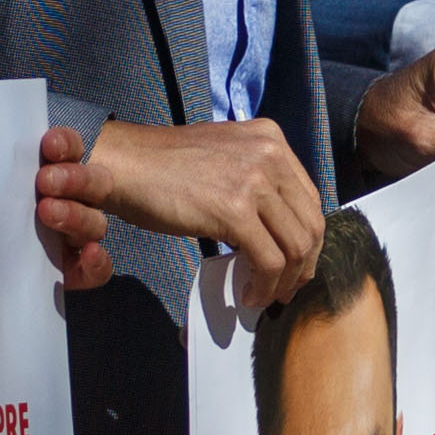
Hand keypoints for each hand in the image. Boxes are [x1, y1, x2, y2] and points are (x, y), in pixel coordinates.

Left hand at [32, 122, 113, 291]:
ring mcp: (74, 238)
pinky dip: (98, 262)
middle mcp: (69, 203)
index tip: (49, 145)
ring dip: (77, 215)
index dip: (65, 145)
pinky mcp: (73, 273)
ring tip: (47, 213)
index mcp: (51, 174)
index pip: (70, 151)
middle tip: (45, 181)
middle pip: (92, 184)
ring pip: (95, 223)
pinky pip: (98, 269)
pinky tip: (91, 253)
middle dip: (73, 179)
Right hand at [54, 117, 326, 304]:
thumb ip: (257, 181)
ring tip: (265, 296)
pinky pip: (268, 261)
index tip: (294, 266)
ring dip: (284, 282)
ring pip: (295, 246)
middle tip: (286, 290)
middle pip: (310, 224)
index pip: (309, 199)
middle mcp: (270, 153)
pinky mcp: (235, 210)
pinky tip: (247, 294)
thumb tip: (277, 229)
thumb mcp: (225, 158)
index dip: (307, 240)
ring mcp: (254, 180)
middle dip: (302, 266)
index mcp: (271, 138)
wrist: (124, 165)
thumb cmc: (164, 168)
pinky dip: (263, 286)